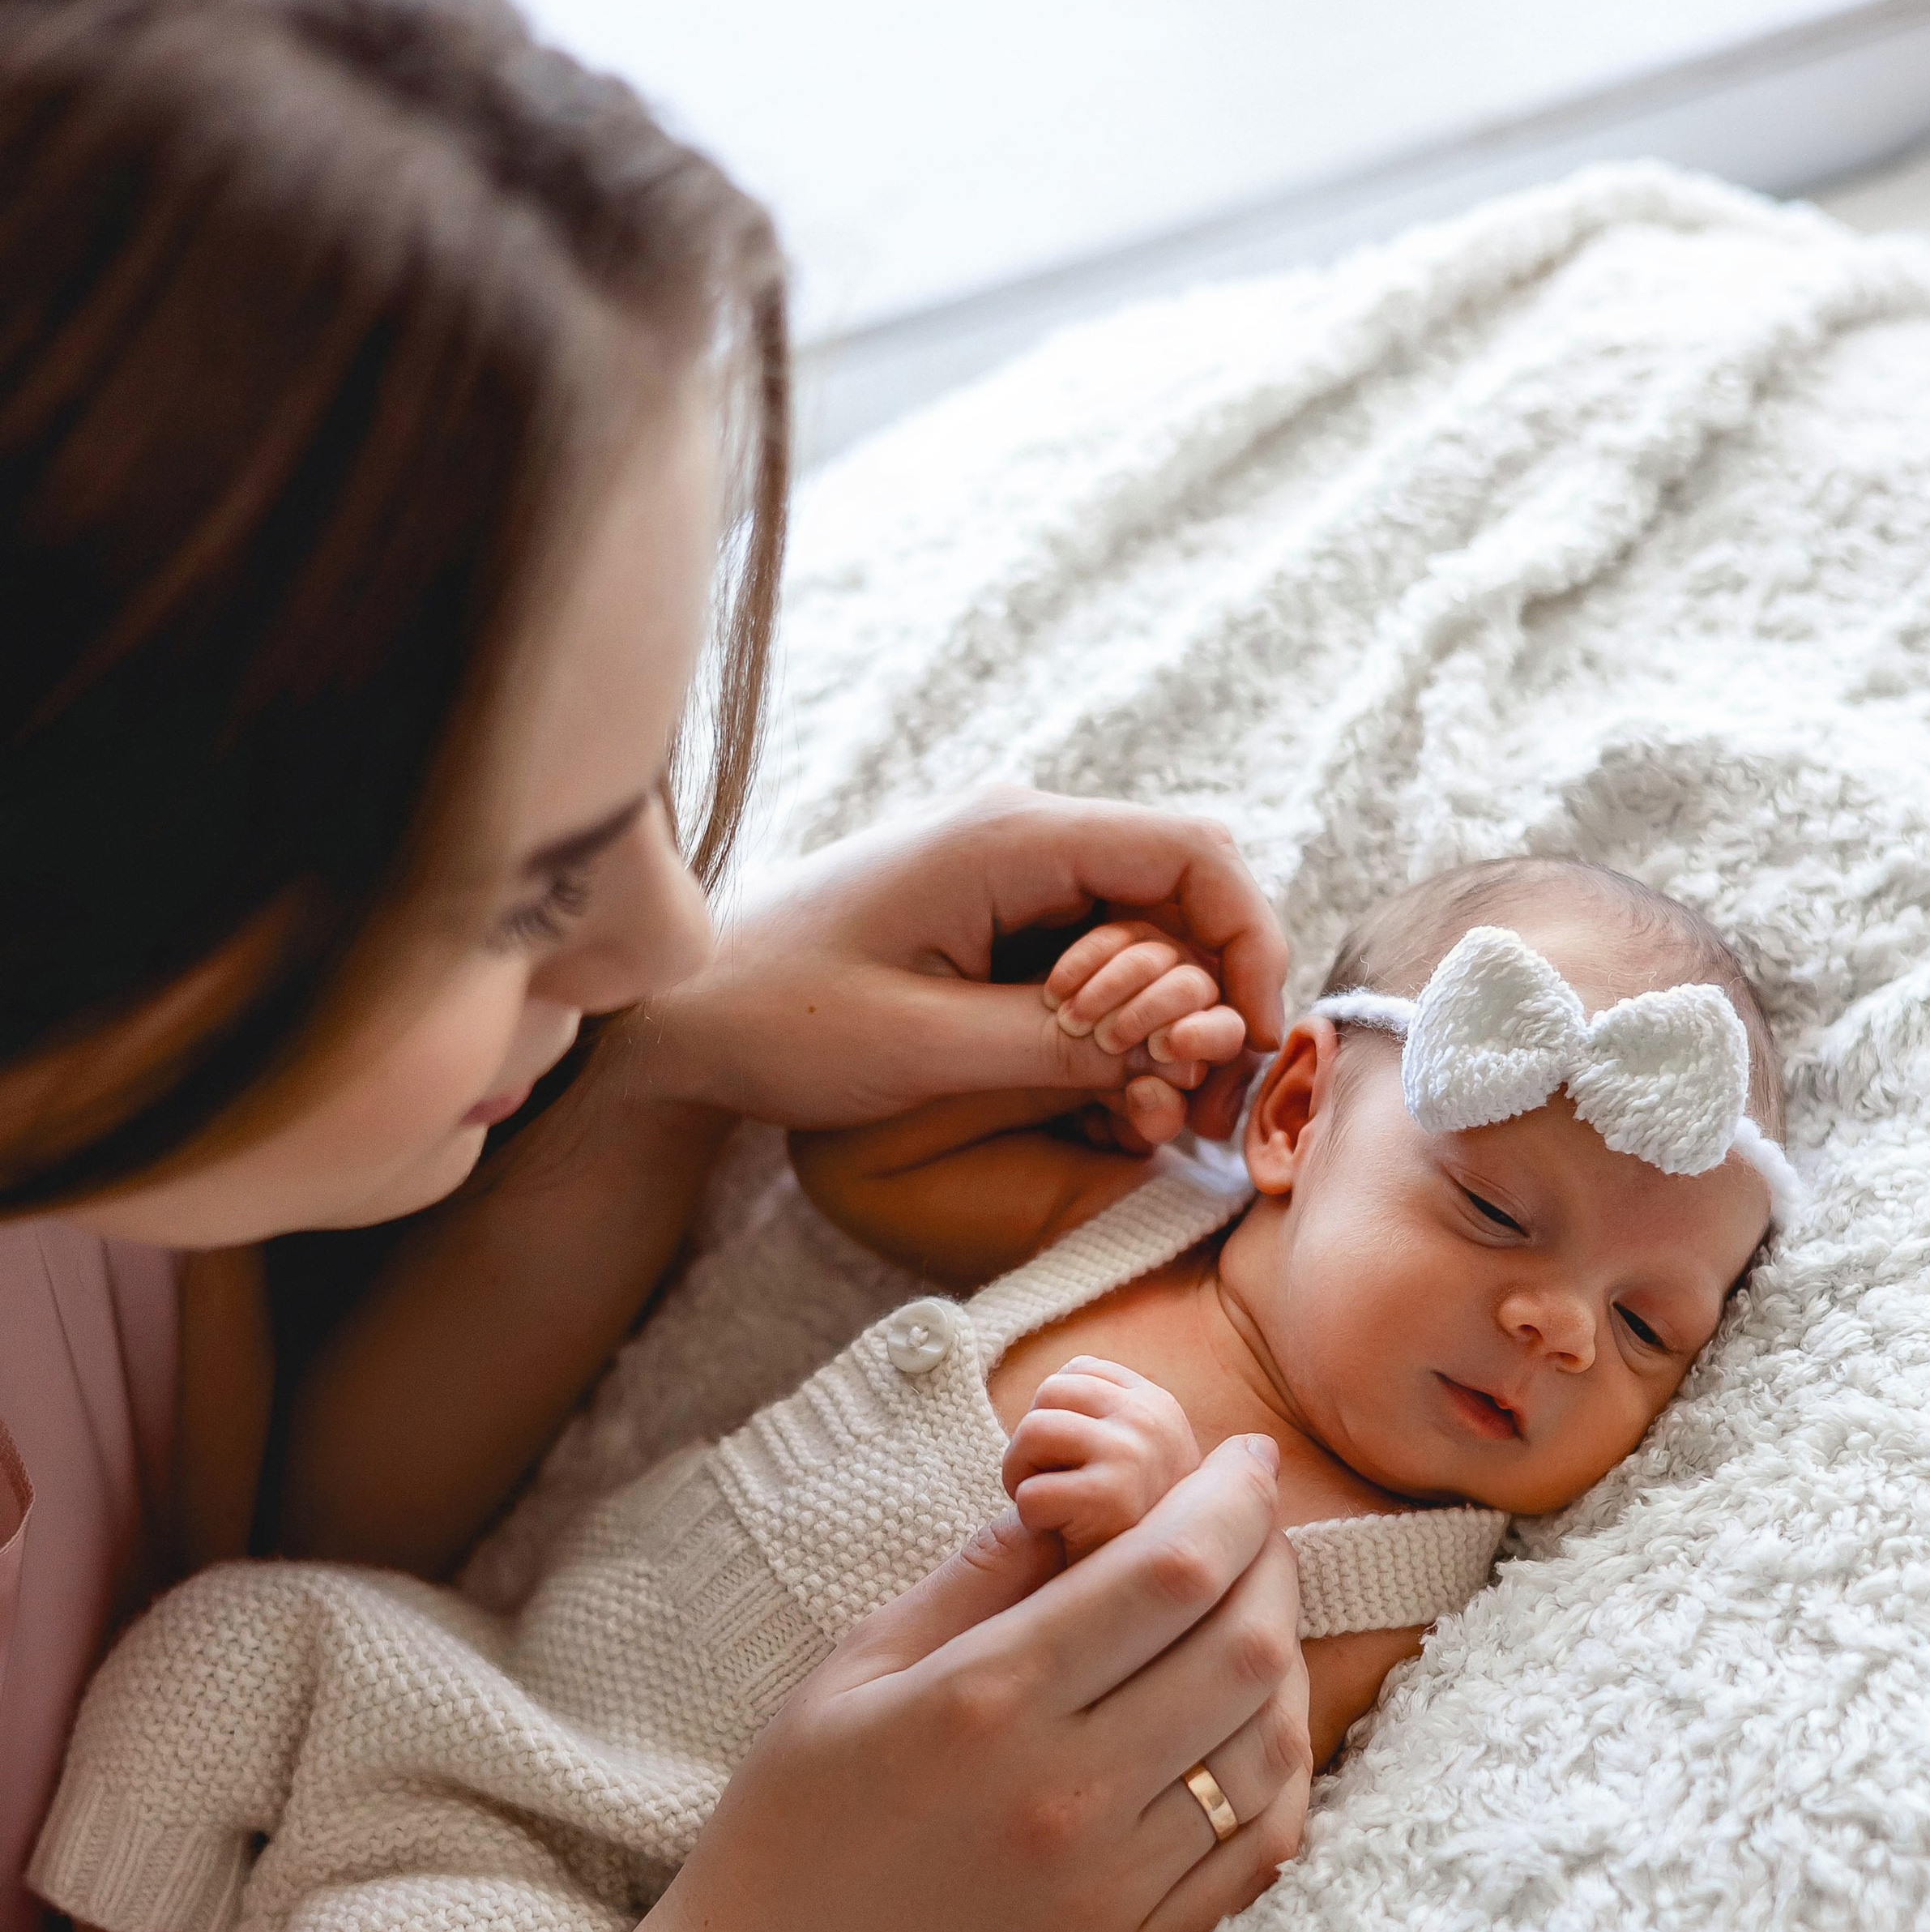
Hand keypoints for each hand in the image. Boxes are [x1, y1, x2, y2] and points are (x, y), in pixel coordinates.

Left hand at [636, 786, 1285, 1144]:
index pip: (1193, 855)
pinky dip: (1126, 1007)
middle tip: (1212, 1096)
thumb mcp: (922, 1048)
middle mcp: (1020, 830)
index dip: (1249, 944)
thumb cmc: (778, 1018)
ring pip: (1148, 918)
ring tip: (1168, 1102)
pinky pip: (1096, 941)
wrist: (677, 1008)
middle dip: (1222, 986)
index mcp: (1010, 837)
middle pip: (1185, 884)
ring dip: (1176, 1004)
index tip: (1251, 1042)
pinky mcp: (990, 905)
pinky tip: (1115, 1079)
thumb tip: (1174, 1043)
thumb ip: (1055, 1043)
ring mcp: (1006, 863)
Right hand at [657, 1433, 1310, 1931]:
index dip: (1231, 1499)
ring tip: (1255, 1612)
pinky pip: (1262, 1847)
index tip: (1244, 1457)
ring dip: (1285, 1659)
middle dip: (1270, 1561)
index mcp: (988, 1702)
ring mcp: (1113, 1884)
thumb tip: (1073, 1495)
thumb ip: (976, 1576)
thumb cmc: (791, 1824)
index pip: (1168, 1573)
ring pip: (1269, 1742)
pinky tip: (1255, 1722)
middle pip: (1241, 1646)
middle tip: (1255, 1523)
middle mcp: (1067, 1791)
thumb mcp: (855, 1668)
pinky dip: (1283, 1769)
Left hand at [1001, 1356, 1201, 1558]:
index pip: (1078, 1371)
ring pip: (1032, 1432)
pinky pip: (1029, 1492)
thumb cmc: (1125, 1523)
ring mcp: (1134, 1456)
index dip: (1058, 1414)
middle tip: (1054, 1484)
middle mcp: (1153, 1421)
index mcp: (1160, 1405)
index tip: (1073, 1458)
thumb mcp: (1136, 1455)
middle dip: (1035, 1440)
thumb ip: (1109, 1412)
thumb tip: (1070, 1370)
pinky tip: (1058, 1532)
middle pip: (1049, 1392)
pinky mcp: (1108, 1500)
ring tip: (1051, 1505)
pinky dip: (1029, 1517)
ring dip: (1022, 1474)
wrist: (1150, 1592)